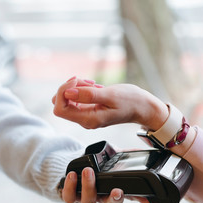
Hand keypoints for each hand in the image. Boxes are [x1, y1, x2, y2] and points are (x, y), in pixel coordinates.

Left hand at [52, 77, 168, 130]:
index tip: (76, 81)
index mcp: (89, 120)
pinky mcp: (88, 109)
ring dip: (75, 87)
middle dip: (69, 88)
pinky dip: (81, 88)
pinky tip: (94, 86)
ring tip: (92, 83)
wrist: (142, 107)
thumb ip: (88, 95)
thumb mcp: (111, 95)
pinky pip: (75, 98)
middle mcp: (85, 120)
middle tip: (86, 81)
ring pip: (67, 99)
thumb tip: (67, 93)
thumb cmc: (131, 102)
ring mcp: (86, 115)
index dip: (63, 92)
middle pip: (61, 104)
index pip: (60, 109)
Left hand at [62, 167, 155, 202]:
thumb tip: (152, 194)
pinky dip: (69, 187)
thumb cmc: (102, 167)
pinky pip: (68, 197)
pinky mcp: (71, 194)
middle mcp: (100, 197)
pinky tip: (72, 174)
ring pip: (87, 202)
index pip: (120, 199)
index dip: (121, 197)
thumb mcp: (119, 168)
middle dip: (111, 198)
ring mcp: (85, 197)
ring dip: (88, 187)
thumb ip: (135, 175)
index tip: (120, 191)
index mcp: (112, 192)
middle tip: (116, 189)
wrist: (79, 166)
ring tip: (88, 171)